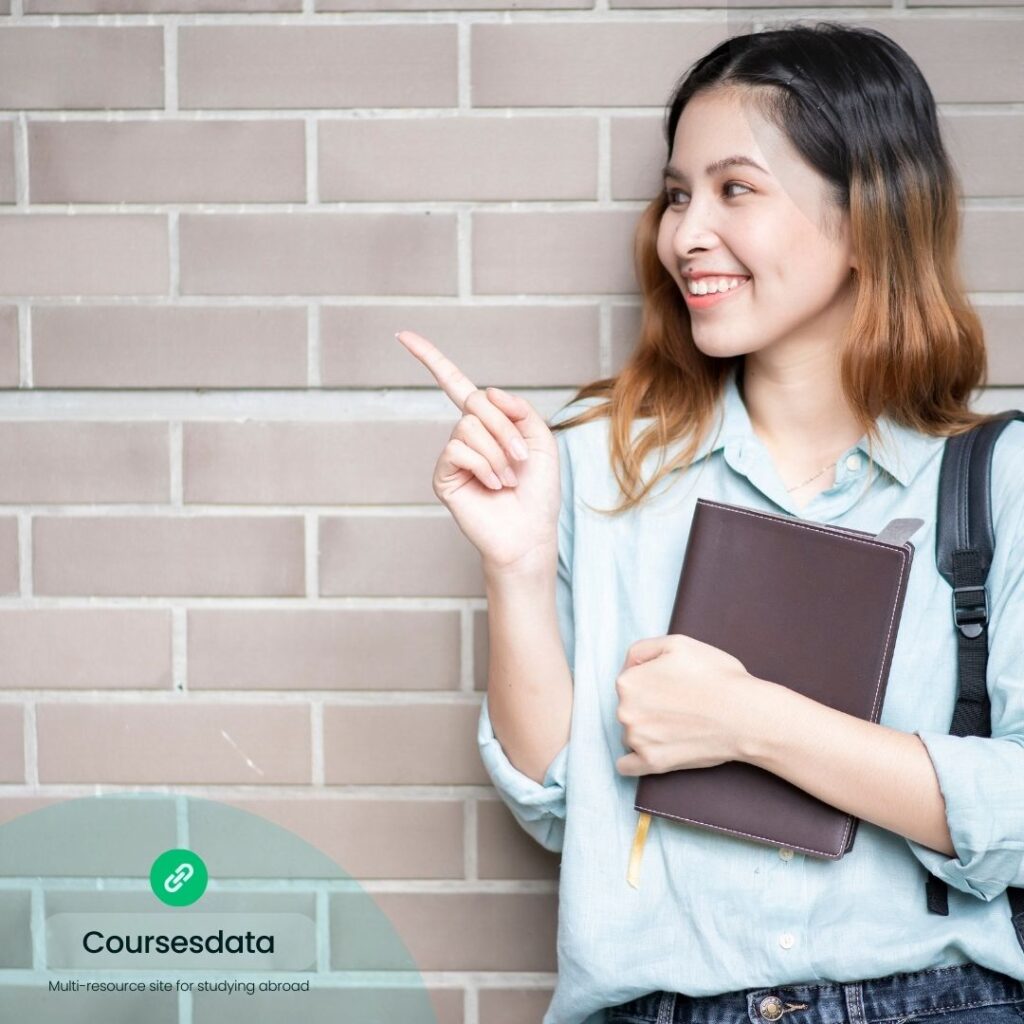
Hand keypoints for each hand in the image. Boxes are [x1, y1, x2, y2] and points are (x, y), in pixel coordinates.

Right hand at [395, 330, 561, 574]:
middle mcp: (466, 435)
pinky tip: (492, 485)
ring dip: (498, 453)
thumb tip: (485, 391)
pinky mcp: (443, 477)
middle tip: (521, 460)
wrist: (530, 533)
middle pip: (477, 403)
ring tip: (507, 479)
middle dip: (506, 429)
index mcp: (488, 423)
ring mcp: (453, 456)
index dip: (430, 359)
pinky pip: (458, 449)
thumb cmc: (538, 491)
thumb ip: (518, 409)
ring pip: (469, 427)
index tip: (402, 335)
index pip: (455, 384)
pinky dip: (483, 465)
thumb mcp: (541, 440)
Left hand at [614, 634, 766, 774]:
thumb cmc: (716, 676)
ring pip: (632, 732)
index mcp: (628, 681)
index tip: (672, 683)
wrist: (746, 715)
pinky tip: (646, 753)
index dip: (652, 678)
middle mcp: (625, 711)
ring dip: (647, 730)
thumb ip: (642, 649)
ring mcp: (637, 739)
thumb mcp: (677, 643)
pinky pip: (626, 766)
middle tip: (680, 704)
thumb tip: (629, 665)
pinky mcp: (651, 763)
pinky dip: (634, 761)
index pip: (630, 679)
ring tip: (679, 724)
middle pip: (629, 706)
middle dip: (648, 704)